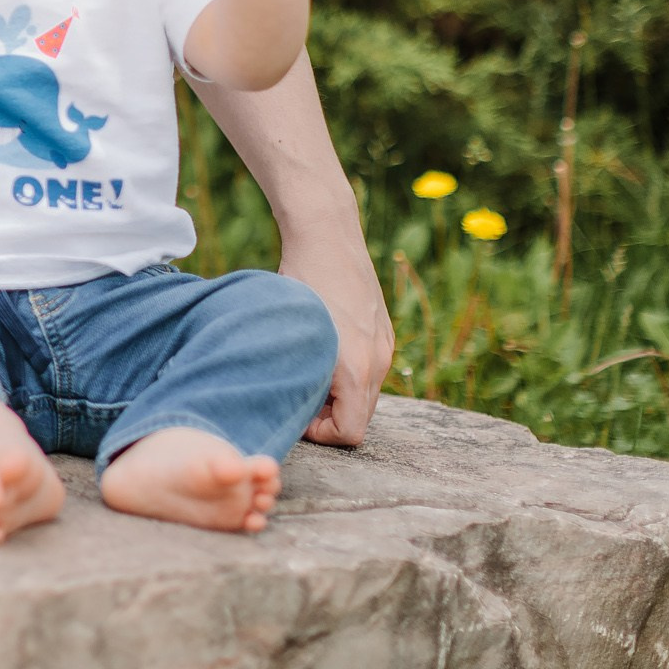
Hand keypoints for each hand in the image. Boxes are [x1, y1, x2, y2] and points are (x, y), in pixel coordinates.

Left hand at [281, 238, 394, 445]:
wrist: (327, 235)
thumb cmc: (298, 281)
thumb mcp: (288, 336)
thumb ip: (294, 378)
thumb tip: (284, 405)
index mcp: (357, 369)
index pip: (349, 433)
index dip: (319, 433)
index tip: (295, 409)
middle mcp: (378, 361)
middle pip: (359, 417)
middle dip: (327, 415)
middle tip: (294, 390)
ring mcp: (384, 346)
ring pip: (364, 394)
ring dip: (337, 393)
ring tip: (303, 368)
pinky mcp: (383, 332)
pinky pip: (368, 369)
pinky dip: (347, 373)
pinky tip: (319, 350)